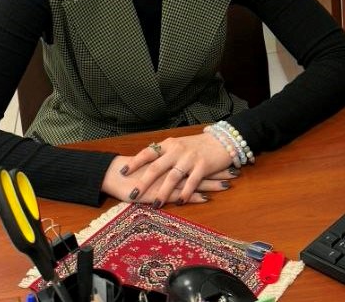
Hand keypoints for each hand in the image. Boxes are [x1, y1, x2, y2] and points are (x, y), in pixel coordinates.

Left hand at [104, 133, 238, 206]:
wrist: (222, 140)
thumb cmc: (198, 145)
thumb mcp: (179, 145)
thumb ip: (164, 153)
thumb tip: (145, 163)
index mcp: (169, 144)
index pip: (148, 153)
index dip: (135, 162)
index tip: (122, 172)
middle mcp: (177, 150)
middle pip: (157, 167)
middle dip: (144, 182)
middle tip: (133, 194)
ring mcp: (190, 158)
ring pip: (173, 177)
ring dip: (164, 192)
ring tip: (155, 204)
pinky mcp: (203, 166)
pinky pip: (192, 182)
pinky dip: (185, 193)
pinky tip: (179, 202)